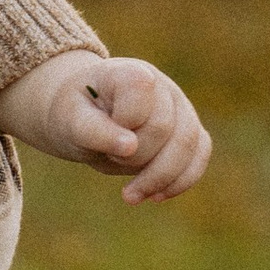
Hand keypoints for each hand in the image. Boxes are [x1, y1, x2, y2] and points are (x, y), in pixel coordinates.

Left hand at [0, 50, 211, 204]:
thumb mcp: (69, 119)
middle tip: (108, 159)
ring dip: (160, 178)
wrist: (85, 115)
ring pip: (189, 144)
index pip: (141, 92)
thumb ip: (92, 129)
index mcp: (129, 72)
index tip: (99, 135)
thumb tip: (129, 147)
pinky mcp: (189, 130)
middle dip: (135, 155)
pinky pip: (200, 154)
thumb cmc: (75, 113)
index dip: (122, 123)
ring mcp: (180, 107)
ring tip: (129, 197)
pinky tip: (155, 197)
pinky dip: (181, 181)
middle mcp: (162, 86)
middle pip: (164, 128)